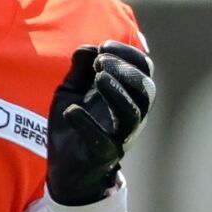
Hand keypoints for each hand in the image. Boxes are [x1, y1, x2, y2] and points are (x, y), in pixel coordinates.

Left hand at [46, 41, 154, 205]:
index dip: (130, 54)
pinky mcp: (103, 154)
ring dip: (117, 91)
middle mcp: (130, 115)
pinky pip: (104, 141)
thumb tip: (88, 47)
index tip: (104, 46)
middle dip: (126, 70)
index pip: (144, 70)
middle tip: (101, 62)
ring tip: (98, 77)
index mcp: (127, 95)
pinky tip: (71, 111)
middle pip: (146, 90)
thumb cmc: (74, 121)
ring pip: (133, 114)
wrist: (65, 165)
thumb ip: (79, 69)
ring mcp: (120, 136)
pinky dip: (87, 123)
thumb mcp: (72, 89)